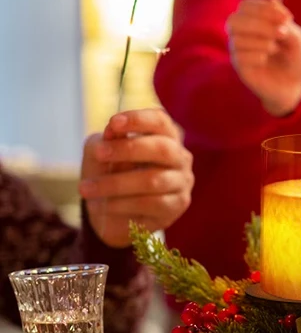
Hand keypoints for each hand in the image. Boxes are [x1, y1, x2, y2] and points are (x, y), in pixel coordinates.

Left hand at [79, 109, 193, 247]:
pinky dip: (122, 204)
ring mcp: (182, 182)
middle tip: (99, 153)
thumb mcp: (101, 152)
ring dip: (115, 184)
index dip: (139, 120)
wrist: (113, 212)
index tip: (114, 123)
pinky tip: (104, 205)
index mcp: (165, 136)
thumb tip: (112, 131)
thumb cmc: (110, 173)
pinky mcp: (177, 205)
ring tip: (87, 189)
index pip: (160, 121)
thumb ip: (108, 140)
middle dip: (128, 149)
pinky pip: (150, 203)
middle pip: (162, 149)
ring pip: (153, 181)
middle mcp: (180, 157)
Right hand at [227, 0, 300, 115]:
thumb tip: (274, 1)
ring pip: (237, 39)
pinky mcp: (240, 67)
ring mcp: (239, 51)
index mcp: (255, 21)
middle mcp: (242, 34)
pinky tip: (266, 60)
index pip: (246, 6)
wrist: (295, 86)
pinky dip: (256, 55)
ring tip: (276, 49)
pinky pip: (239, 57)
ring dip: (261, 41)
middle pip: (235, 20)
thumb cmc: (295, 60)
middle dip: (260, 24)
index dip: (265, 8)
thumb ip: (286, 23)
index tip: (288, 18)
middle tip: (282, 33)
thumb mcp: (298, 40)